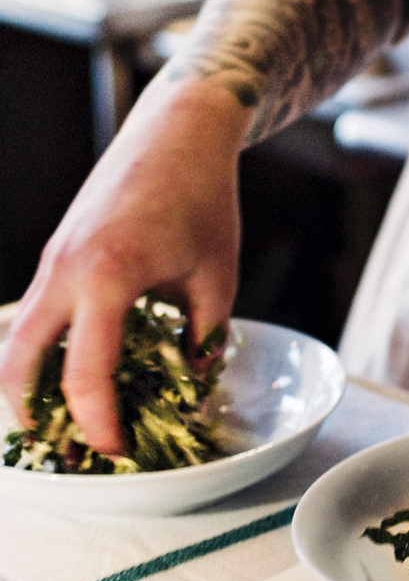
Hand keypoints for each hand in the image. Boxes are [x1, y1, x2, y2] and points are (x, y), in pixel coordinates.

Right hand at [0, 74, 248, 454]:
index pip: (84, 376)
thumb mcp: (216, 276)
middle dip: (33, 414)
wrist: (181, 129)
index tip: (117, 450)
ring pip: (18, 336)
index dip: (98, 424)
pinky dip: (44, 344)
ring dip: (29, 379)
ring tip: (64, 413)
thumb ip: (202, 341)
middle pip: (17, 364)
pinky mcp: (57, 248)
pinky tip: (77, 360)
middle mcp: (64, 269)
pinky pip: (36, 309)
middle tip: (67, 445)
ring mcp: (53, 257)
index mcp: (108, 277)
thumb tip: (190, 393)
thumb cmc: (204, 197)